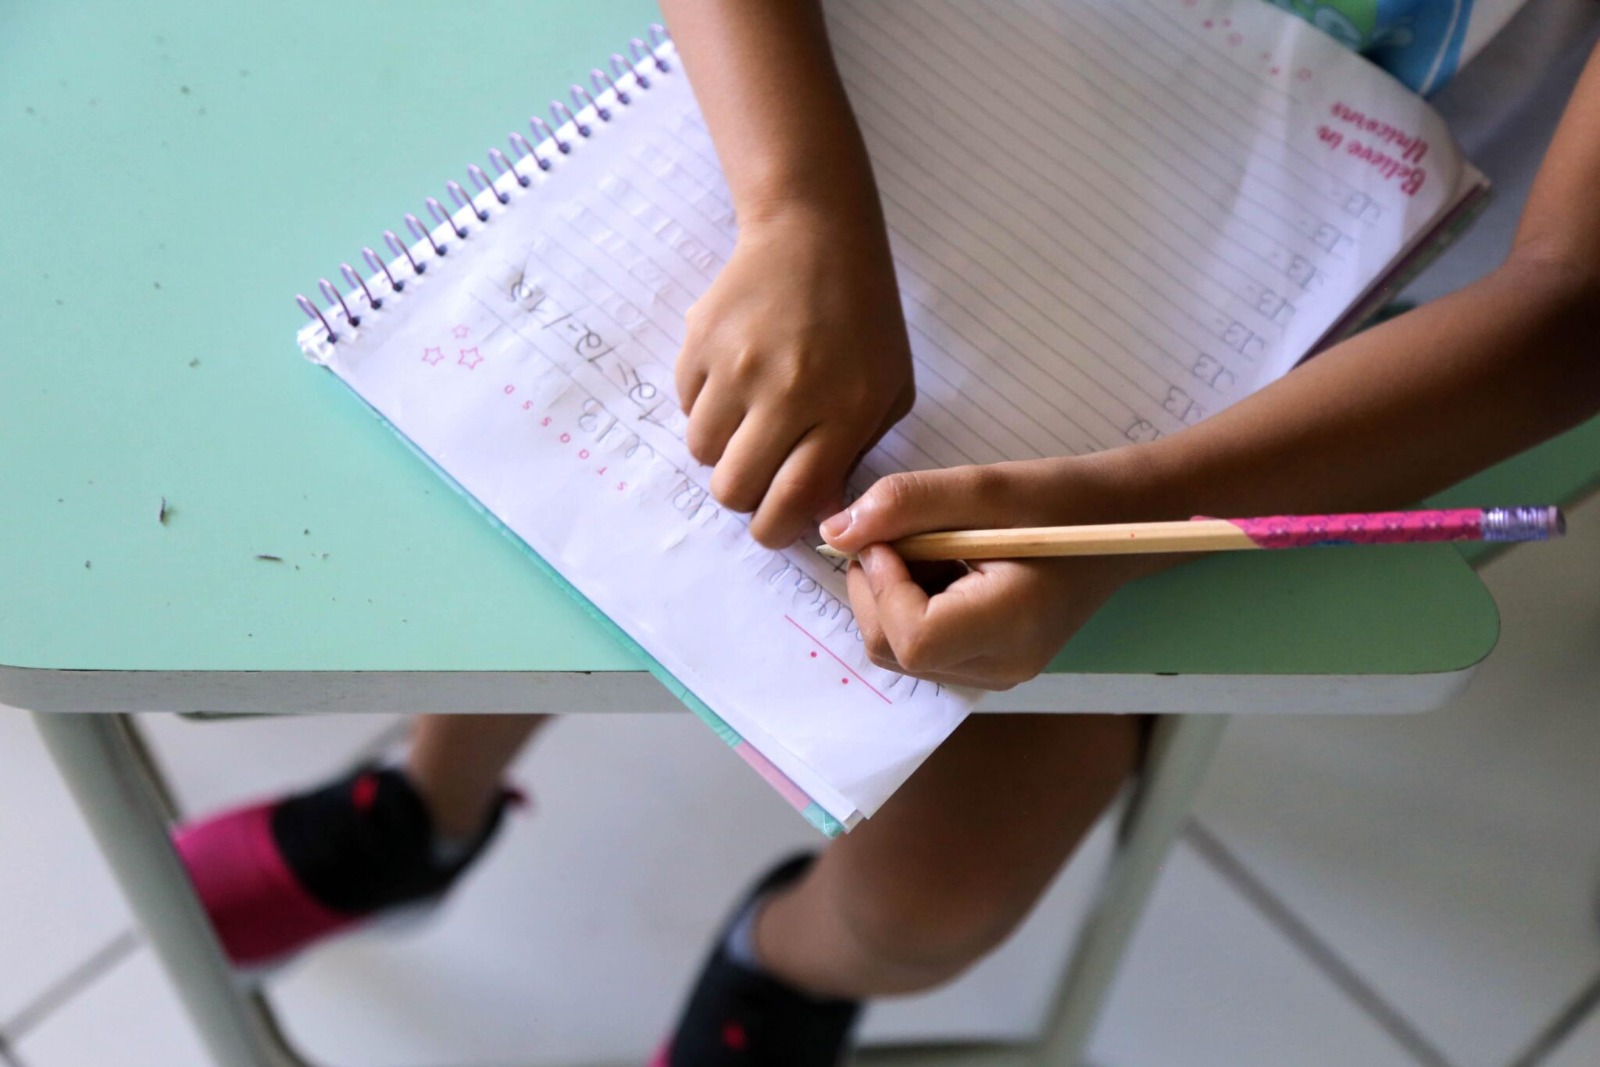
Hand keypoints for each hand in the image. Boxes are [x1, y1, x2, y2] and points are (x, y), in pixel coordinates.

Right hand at [677, 207, 914, 547]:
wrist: (813, 234)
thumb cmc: (863, 319)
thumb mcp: (888, 391)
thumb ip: (855, 455)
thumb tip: (814, 512)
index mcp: (841, 410)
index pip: (791, 500)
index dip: (774, 529)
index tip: (773, 527)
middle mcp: (786, 391)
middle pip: (734, 488)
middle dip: (743, 496)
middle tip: (757, 475)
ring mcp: (737, 366)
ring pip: (703, 452)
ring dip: (722, 450)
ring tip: (748, 420)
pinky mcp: (699, 342)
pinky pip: (686, 406)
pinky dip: (706, 407)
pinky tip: (736, 379)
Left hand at [820, 457, 1169, 689]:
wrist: (1120, 524)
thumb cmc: (1064, 500)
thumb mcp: (985, 486)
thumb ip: (906, 505)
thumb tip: (833, 532)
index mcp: (1011, 628)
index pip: (909, 636)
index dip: (883, 583)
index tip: (893, 535)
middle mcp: (999, 669)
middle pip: (891, 648)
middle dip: (878, 585)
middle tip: (910, 532)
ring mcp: (991, 675)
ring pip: (896, 649)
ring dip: (892, 592)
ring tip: (939, 547)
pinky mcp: (983, 666)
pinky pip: (917, 646)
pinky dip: (910, 603)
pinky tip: (945, 567)